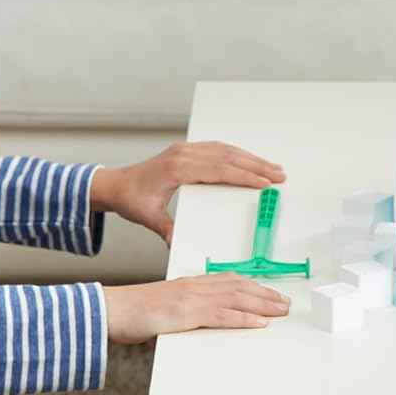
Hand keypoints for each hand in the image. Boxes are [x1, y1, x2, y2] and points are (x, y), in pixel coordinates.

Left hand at [94, 142, 284, 244]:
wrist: (116, 184)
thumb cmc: (132, 200)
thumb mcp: (149, 218)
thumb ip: (167, 230)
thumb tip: (179, 246)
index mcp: (176, 169)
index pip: (218, 170)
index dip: (244, 175)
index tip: (264, 182)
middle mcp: (183, 154)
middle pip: (227, 157)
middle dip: (256, 166)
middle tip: (279, 175)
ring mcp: (185, 150)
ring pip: (225, 149)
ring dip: (250, 158)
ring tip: (272, 167)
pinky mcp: (186, 150)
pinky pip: (216, 148)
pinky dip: (237, 154)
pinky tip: (249, 160)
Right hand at [104, 275, 290, 342]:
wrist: (110, 310)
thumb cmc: (131, 312)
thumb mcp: (163, 308)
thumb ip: (182, 311)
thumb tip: (194, 320)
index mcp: (189, 284)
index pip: (228, 280)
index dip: (252, 286)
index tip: (269, 292)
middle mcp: (194, 287)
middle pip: (238, 287)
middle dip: (265, 295)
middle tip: (285, 303)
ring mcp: (192, 299)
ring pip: (236, 299)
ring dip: (263, 305)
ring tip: (282, 311)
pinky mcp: (187, 313)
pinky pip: (222, 316)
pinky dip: (244, 319)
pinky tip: (259, 323)